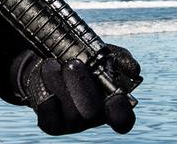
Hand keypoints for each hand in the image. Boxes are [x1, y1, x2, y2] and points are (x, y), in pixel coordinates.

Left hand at [13, 45, 140, 134]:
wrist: (46, 61)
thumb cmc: (79, 58)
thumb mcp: (99, 53)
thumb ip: (118, 58)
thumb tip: (132, 69)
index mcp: (111, 103)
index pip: (122, 118)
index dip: (120, 110)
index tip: (114, 95)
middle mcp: (93, 117)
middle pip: (93, 113)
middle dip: (83, 87)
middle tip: (73, 64)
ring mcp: (71, 122)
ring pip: (70, 114)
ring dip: (60, 85)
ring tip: (51, 63)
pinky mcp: (51, 123)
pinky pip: (49, 117)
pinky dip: (46, 97)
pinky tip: (44, 77)